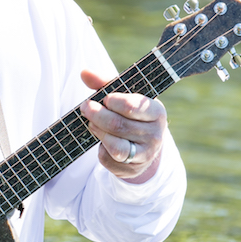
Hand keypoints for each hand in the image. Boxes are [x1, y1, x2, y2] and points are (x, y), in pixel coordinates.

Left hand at [78, 68, 165, 183]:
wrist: (144, 144)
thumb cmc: (131, 113)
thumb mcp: (124, 95)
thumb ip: (105, 83)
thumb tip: (84, 72)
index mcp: (156, 111)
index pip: (134, 107)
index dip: (115, 101)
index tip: (105, 97)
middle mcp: (156, 134)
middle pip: (119, 125)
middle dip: (98, 115)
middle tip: (85, 107)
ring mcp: (145, 154)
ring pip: (116, 146)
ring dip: (99, 132)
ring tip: (92, 124)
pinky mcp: (132, 168)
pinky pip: (109, 159)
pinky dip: (100, 149)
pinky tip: (101, 140)